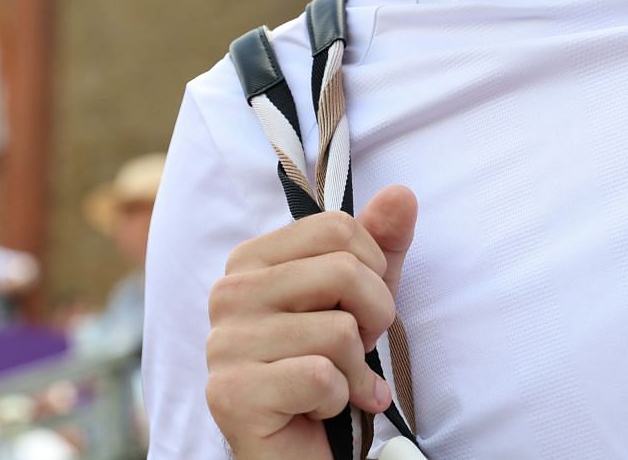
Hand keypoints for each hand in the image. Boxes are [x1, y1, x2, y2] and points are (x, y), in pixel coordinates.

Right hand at [205, 187, 417, 459]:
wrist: (299, 450)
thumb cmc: (330, 367)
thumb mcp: (365, 297)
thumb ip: (381, 244)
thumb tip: (403, 193)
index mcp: (251, 259)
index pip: (338, 227)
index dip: (373, 271)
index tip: (359, 310)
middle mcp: (228, 294)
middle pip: (343, 271)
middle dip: (373, 319)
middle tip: (354, 352)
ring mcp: (223, 344)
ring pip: (338, 331)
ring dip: (356, 369)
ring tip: (337, 385)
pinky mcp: (231, 395)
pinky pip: (321, 377)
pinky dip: (339, 400)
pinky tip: (320, 410)